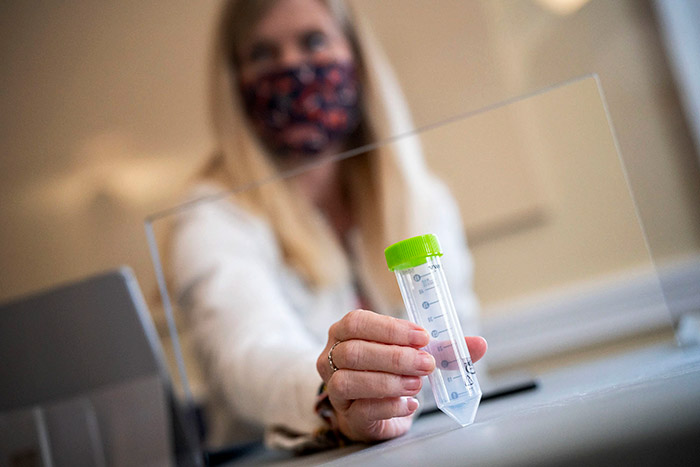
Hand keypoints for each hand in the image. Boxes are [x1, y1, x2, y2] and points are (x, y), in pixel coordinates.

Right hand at [316, 309, 486, 441]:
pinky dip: (389, 406)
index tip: (423, 337)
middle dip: (394, 357)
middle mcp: (332, 357)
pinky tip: (409, 404)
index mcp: (345, 332)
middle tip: (425, 364)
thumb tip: (479, 344)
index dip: (390, 329)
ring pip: (349, 381)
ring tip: (416, 384)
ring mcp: (335, 389)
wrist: (373, 410)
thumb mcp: (415, 353)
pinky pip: (361, 410)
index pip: (359, 322)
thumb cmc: (390, 372)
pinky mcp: (347, 416)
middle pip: (354, 352)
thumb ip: (445, 348)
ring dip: (388, 381)